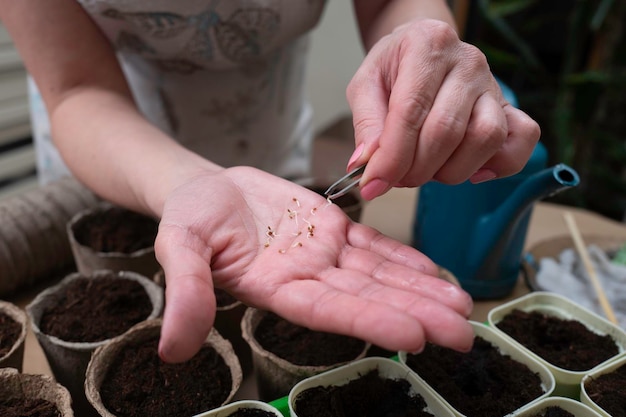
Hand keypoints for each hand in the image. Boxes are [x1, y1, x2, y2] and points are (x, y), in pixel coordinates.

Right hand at [154, 166, 472, 361]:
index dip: (371, 321)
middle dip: (416, 314)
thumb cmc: (189, 218)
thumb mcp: (179, 247)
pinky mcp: (331, 229)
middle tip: (463, 331)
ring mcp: (323, 255)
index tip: (415, 336)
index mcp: (276, 289)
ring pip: (379, 274)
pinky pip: (373, 245)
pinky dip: (403, 257)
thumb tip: (172, 349)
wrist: (205, 190)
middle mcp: (307, 278)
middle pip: (368, 298)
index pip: (330, 311)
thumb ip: (186, 292)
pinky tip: (433, 270)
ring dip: (420, 289)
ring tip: (462, 304)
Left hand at [346, 18, 540, 199]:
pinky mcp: (510, 107)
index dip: (392, 157)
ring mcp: (493, 85)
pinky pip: (522, 140)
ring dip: (451, 170)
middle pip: (447, 131)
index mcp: (428, 47)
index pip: (411, 112)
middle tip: (397, 178)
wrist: (423, 47)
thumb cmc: (394, 67)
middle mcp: (468, 63)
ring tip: (427, 169)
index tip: (373, 185)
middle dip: (416, 169)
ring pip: (485, 139)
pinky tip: (470, 169)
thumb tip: (367, 164)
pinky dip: (499, 165)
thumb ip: (367, 124)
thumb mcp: (366, 85)